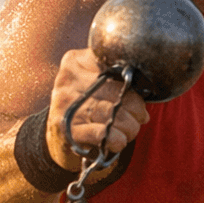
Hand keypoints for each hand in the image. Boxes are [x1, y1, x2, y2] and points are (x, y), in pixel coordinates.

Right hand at [46, 48, 149, 169]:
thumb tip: (147, 88)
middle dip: (136, 109)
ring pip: (115, 114)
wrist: (57, 135)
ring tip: (129, 130)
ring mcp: (66, 105)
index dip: (133, 82)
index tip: (136, 92)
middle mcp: (68, 81)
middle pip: (120, 92)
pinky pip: (103, 134)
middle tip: (139, 117)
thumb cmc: (85, 103)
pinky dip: (117, 140)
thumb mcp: (94, 79)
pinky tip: (118, 141)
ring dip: (130, 127)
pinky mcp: (68, 130)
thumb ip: (115, 73)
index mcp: (76, 61)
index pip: (116, 66)